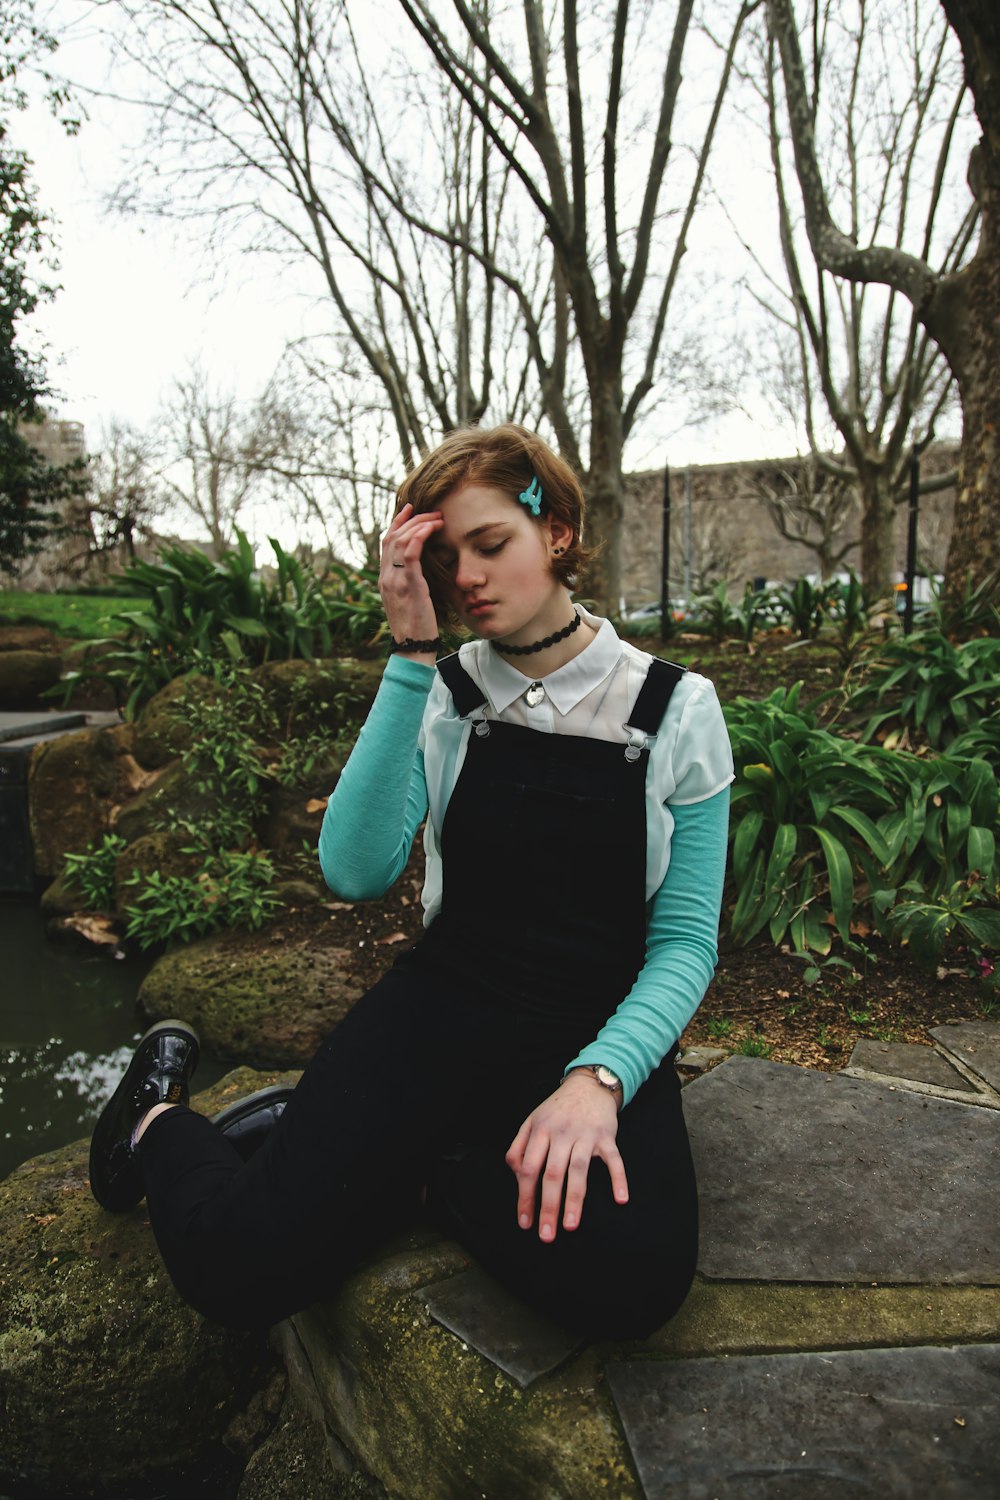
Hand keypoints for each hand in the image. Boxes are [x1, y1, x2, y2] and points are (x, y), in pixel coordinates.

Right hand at [378, 502, 443, 652]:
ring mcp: (395, 580)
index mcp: (385, 579)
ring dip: (419, 525)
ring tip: (436, 519)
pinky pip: (410, 553)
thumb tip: (419, 571)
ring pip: (401, 541)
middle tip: (430, 512)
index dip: (397, 522)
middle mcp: (386, 577)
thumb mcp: (410, 601)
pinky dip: (419, 537)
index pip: (386, 542)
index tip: (410, 509)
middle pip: (392, 537)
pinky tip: (431, 529)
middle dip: (412, 520)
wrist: (413, 647)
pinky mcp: (408, 585)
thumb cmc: (416, 627)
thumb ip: (410, 583)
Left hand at [505, 1075, 627, 1242]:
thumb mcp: (532, 1121)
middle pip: (553, 1174)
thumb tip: (516, 1174)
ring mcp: (585, 1134)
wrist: (588, 1085)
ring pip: (579, 1170)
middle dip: (548, 1206)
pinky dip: (618, 1178)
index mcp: (540, 1130)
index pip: (529, 1168)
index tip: (525, 1222)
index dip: (525, 1196)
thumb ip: (519, 1146)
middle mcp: (562, 1133)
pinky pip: (614, 1159)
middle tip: (546, 1235)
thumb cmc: (557, 1109)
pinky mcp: (607, 1136)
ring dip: (575, 1200)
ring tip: (570, 1225)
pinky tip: (620, 1199)